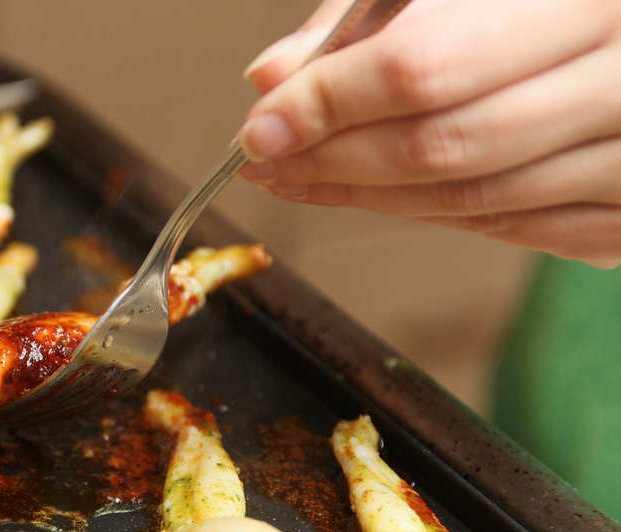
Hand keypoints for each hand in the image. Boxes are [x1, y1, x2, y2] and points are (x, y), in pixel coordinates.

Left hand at [238, 0, 620, 267]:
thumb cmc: (546, 2)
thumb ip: (369, 15)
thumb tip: (272, 77)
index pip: (423, 68)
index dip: (329, 103)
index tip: (263, 124)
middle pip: (442, 147)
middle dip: (334, 162)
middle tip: (269, 160)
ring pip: (472, 201)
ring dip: (367, 198)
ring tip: (301, 178)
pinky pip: (512, 230)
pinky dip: (430, 215)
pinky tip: (375, 194)